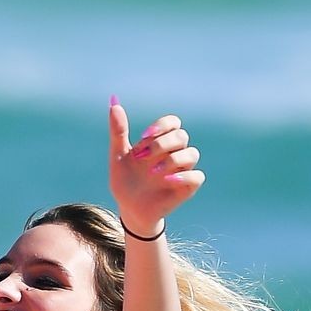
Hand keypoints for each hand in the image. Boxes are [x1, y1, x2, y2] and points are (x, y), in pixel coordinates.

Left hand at [108, 102, 204, 237]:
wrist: (128, 209)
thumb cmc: (125, 181)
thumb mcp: (118, 156)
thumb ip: (118, 131)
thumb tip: (113, 101)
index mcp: (161, 142)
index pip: (173, 122)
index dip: (161, 126)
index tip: (143, 137)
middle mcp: (174, 153)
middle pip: (181, 136)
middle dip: (162, 144)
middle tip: (142, 157)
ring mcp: (182, 170)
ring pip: (191, 154)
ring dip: (172, 160)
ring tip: (152, 172)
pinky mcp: (187, 187)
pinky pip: (197, 176)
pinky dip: (184, 176)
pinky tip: (166, 181)